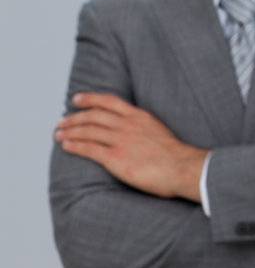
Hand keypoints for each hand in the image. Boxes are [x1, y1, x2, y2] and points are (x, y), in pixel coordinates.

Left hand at [55, 92, 206, 200]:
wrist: (182, 168)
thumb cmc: (175, 155)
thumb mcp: (158, 130)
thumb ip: (142, 127)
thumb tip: (133, 130)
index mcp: (139, 116)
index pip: (109, 101)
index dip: (90, 99)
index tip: (77, 99)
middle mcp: (128, 125)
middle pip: (93, 116)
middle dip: (74, 117)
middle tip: (62, 121)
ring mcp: (121, 141)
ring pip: (88, 131)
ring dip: (70, 131)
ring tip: (59, 134)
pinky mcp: (115, 158)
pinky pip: (89, 149)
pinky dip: (74, 145)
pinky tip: (66, 145)